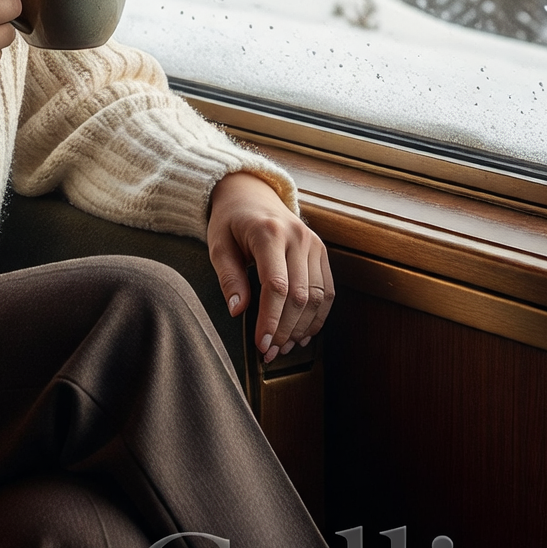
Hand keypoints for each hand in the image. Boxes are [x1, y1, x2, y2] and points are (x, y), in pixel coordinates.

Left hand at [206, 171, 333, 364]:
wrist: (251, 193)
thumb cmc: (230, 222)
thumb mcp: (218, 245)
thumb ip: (228, 278)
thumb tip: (238, 311)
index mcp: (268, 233)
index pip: (276, 286)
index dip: (270, 320)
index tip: (261, 345)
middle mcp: (297, 237)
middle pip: (299, 295)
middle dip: (285, 330)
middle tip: (270, 353)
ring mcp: (314, 243)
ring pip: (318, 296)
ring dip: (303, 328)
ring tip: (284, 347)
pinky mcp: (321, 251)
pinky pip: (328, 290)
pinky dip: (318, 316)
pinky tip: (303, 334)